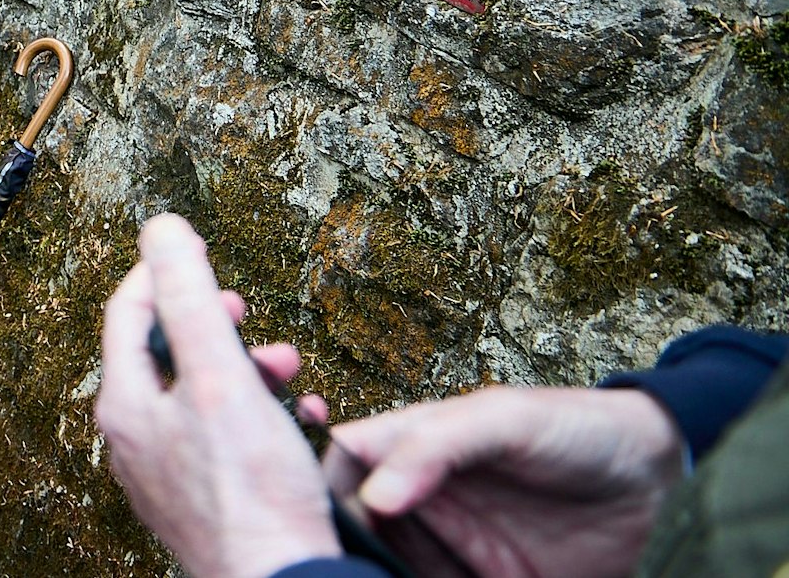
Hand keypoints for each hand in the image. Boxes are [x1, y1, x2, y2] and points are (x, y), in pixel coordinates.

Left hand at [95, 213, 339, 577]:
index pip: (126, 314)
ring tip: (286, 365)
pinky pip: (226, 437)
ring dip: (244, 367)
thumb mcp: (220, 376)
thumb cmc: (250, 495)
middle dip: (211, 322)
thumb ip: (191, 299)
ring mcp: (171, 472)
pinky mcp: (207, 497)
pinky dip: (261, 413)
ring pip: (201, 396)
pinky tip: (301, 416)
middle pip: (165, 354)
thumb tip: (162, 229)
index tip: (189, 248)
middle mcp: (138, 441)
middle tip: (240, 309)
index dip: (159, 271)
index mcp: (127, 406)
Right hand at [326, 385, 683, 577]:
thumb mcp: (504, 418)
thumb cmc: (579, 428)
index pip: (344, 462)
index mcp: (415, 446)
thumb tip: (373, 495)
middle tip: (341, 566)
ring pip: (389, 564)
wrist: (662, 484)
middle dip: (342, 543)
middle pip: (355, 523)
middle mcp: (424, 499)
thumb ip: (436, 445)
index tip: (318, 517)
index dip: (322, 485)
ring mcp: (453, 547)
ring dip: (378, 572)